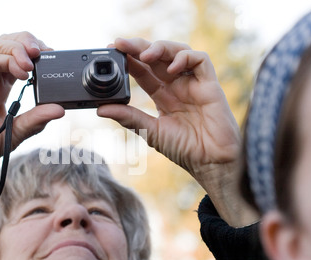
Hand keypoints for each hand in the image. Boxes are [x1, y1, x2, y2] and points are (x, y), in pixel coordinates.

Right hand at [0, 32, 64, 189]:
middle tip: (46, 52)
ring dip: (20, 46)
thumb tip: (60, 110)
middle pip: (6, 43)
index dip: (34, 54)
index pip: (16, 58)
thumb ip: (36, 120)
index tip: (51, 59)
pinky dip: (10, 59)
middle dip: (28, 41)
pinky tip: (24, 72)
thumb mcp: (15, 133)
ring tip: (36, 57)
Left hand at [98, 38, 255, 225]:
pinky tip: (171, 69)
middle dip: (139, 47)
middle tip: (121, 44)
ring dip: (160, 48)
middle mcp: (177, 85)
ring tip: (144, 55)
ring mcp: (194, 84)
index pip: (144, 70)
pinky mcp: (210, 85)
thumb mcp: (150, 131)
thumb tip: (100, 109)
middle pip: (158, 57)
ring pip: (178, 51)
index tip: (113, 49)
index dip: (129, 58)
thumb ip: (128, 117)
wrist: (210, 163)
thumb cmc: (184, 149)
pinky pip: (201, 61)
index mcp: (163, 95)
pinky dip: (185, 58)